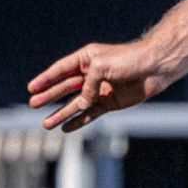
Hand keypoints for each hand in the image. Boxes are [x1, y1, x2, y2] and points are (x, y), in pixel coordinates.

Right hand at [26, 40, 171, 132]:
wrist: (156, 67)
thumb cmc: (129, 60)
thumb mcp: (102, 67)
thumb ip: (87, 86)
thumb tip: (81, 105)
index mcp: (87, 59)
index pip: (61, 70)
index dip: (46, 79)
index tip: (31, 88)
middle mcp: (92, 74)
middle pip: (65, 87)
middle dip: (49, 96)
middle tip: (33, 104)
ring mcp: (101, 89)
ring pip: (76, 104)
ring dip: (61, 113)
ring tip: (45, 124)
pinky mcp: (111, 102)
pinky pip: (91, 113)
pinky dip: (79, 121)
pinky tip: (66, 128)